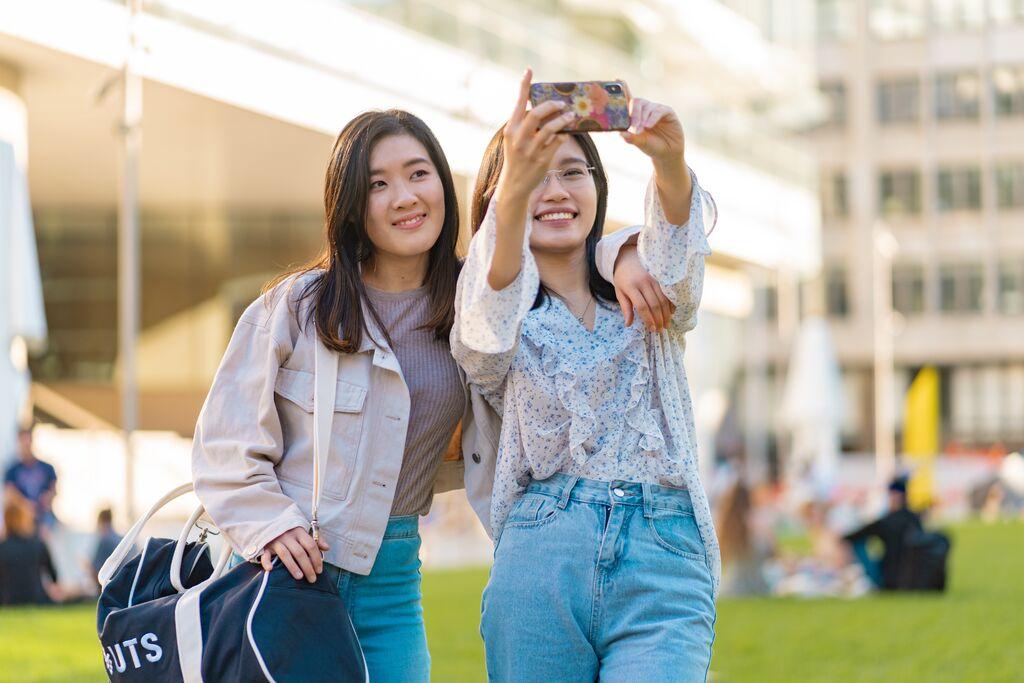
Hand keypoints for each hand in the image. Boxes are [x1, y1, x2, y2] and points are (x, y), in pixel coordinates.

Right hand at [260, 527, 329, 582]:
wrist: (269, 524)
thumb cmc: (290, 531)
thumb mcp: (303, 532)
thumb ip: (316, 539)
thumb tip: (327, 548)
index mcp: (299, 531)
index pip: (310, 545)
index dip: (316, 558)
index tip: (319, 570)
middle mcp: (288, 535)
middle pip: (300, 552)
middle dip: (307, 567)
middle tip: (312, 579)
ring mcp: (276, 540)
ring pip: (285, 554)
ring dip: (293, 567)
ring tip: (300, 577)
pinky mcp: (265, 546)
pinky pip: (265, 554)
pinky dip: (266, 562)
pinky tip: (271, 569)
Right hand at [497, 68, 576, 201]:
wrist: (514, 185)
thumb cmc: (517, 157)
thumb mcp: (514, 139)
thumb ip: (525, 124)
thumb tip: (544, 108)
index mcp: (511, 129)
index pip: (518, 103)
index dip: (524, 85)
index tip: (529, 70)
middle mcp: (518, 138)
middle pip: (536, 114)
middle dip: (551, 106)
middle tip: (561, 103)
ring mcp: (530, 150)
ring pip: (551, 129)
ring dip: (563, 120)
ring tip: (571, 116)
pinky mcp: (542, 160)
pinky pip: (557, 142)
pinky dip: (564, 135)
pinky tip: (567, 133)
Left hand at [612, 245, 674, 330]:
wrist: (629, 257)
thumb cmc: (623, 277)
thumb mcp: (620, 292)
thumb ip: (625, 307)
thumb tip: (628, 324)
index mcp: (631, 287)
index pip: (642, 306)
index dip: (648, 319)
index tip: (652, 329)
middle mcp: (643, 282)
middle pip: (655, 304)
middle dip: (659, 319)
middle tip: (661, 329)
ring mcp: (654, 278)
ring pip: (663, 299)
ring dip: (666, 314)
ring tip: (666, 324)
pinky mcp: (660, 276)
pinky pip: (668, 292)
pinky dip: (671, 303)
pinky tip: (671, 312)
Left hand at [620, 98, 684, 164]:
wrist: (668, 152)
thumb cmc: (652, 146)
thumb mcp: (640, 142)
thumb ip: (630, 138)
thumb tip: (620, 134)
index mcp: (636, 114)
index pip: (627, 104)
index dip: (622, 102)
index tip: (618, 109)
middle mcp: (646, 109)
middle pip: (637, 102)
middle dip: (634, 114)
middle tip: (634, 127)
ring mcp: (656, 109)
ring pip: (647, 106)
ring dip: (642, 118)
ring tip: (641, 130)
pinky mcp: (667, 112)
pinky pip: (658, 110)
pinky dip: (652, 118)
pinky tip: (649, 126)